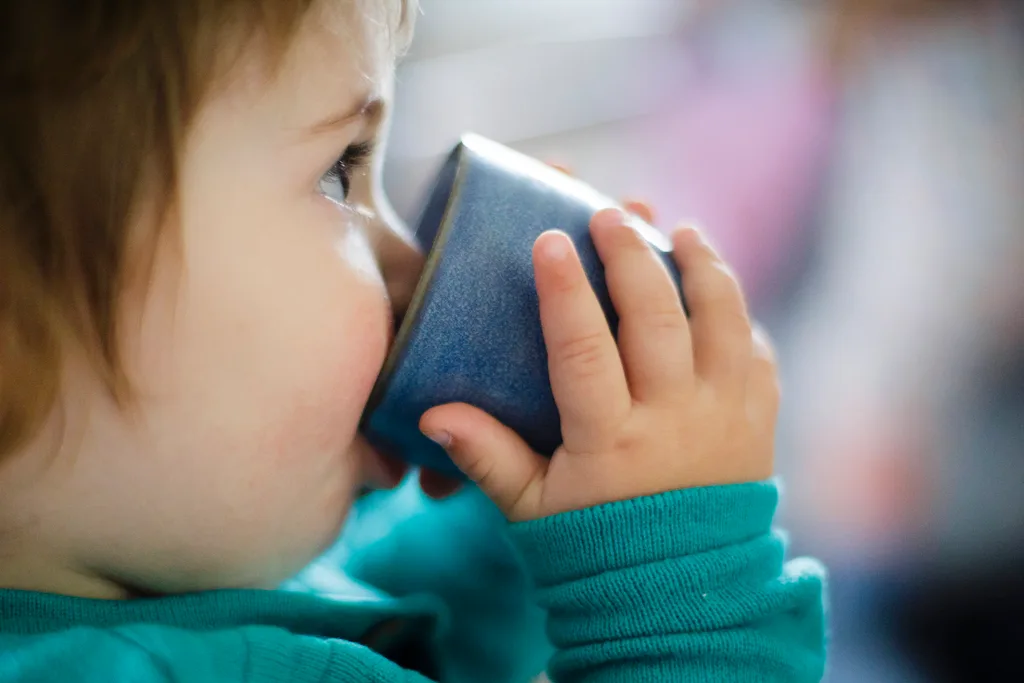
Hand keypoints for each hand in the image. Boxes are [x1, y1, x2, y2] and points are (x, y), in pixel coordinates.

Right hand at [420, 207, 777, 521]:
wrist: (683, 596)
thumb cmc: (596, 546)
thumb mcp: (531, 509)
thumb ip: (487, 457)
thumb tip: (434, 415)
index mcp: (611, 443)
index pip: (584, 351)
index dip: (564, 291)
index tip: (548, 240)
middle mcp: (675, 422)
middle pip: (656, 318)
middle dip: (631, 256)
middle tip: (610, 216)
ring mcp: (725, 419)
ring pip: (722, 321)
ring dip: (702, 267)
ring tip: (680, 231)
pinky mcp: (758, 423)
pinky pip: (755, 352)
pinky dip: (737, 314)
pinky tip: (717, 290)